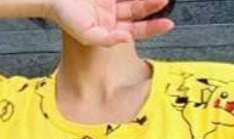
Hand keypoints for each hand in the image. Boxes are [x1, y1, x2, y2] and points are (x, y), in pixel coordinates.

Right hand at [44, 0, 174, 45]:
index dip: (153, 28)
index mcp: (109, 29)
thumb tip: (127, 38)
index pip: (136, 30)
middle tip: (165, 1)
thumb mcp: (85, 34)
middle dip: (153, 6)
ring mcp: (111, 0)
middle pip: (139, 11)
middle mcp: (112, 14)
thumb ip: (106, 40)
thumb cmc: (65, 15)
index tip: (168, 24)